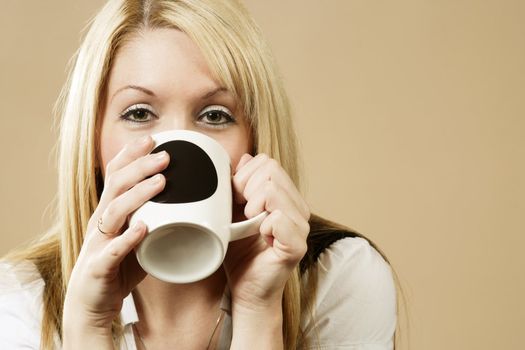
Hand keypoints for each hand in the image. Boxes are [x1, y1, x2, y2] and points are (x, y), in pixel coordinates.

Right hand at [63, 135, 168, 331]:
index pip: (116, 174)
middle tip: (165, 155)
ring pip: (114, 212)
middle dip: (140, 167)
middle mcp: (100, 222)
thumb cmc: (118, 266)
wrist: (91, 304)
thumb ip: (156, 219)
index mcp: (109, 211)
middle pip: (116, 186)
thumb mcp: (137, 236)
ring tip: (161, 182)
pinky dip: (129, 238)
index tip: (153, 139)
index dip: (131, 155)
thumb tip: (190, 204)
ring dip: (138, 195)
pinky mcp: (99, 267)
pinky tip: (144, 228)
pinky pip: (113, 251)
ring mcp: (98, 243)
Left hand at [225, 154, 309, 311]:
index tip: (236, 199)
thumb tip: (245, 158)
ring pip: (273, 191)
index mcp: (285, 196)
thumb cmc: (240, 252)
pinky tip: (260, 237)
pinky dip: (262, 226)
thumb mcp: (233, 212)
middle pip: (271, 170)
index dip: (245, 176)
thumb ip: (240, 185)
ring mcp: (301, 226)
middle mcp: (298, 207)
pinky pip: (278, 218)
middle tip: (242, 213)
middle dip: (246, 189)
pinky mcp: (297, 245)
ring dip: (252, 207)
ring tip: (251, 225)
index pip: (267, 162)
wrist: (246, 289)